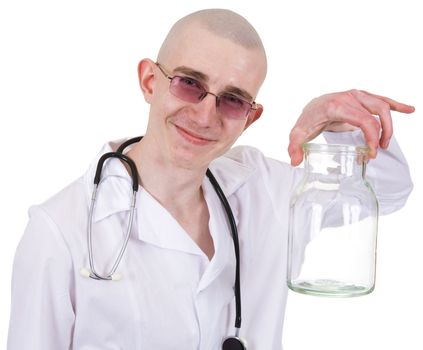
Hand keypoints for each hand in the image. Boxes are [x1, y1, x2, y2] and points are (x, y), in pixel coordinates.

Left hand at [288, 89, 414, 165]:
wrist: (311, 106)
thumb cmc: (308, 119)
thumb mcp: (298, 134)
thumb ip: (294, 147)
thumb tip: (295, 161)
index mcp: (337, 106)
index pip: (363, 120)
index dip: (372, 137)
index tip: (371, 153)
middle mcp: (349, 97)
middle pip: (377, 113)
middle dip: (382, 134)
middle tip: (376, 152)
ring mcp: (357, 96)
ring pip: (382, 106)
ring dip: (389, 125)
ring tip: (386, 143)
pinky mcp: (362, 98)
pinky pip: (382, 100)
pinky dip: (396, 105)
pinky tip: (409, 110)